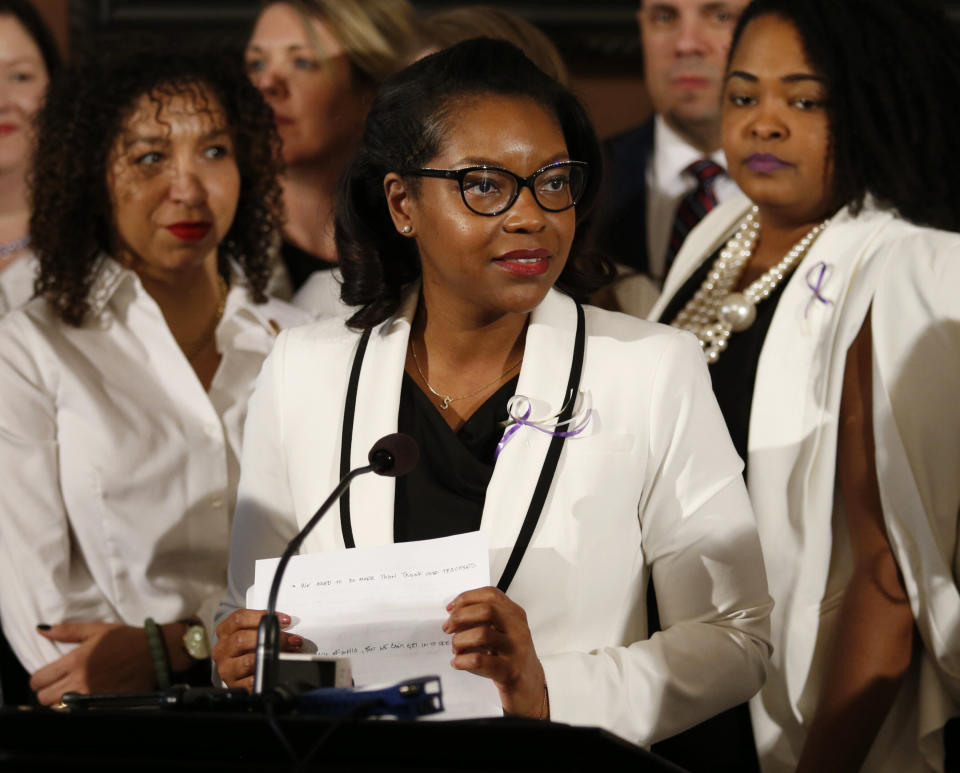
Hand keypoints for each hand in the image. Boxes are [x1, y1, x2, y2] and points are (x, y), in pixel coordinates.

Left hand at [30, 622, 154, 705]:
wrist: (154, 653)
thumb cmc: (126, 639)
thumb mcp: (97, 629)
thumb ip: (67, 631)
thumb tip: (41, 630)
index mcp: (75, 660)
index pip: (38, 680)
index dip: (39, 678)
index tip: (48, 675)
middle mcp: (80, 680)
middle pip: (43, 698)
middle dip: (47, 691)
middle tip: (58, 684)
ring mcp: (91, 696)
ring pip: (57, 709)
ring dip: (59, 702)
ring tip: (69, 692)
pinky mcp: (102, 705)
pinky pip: (76, 714)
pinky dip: (75, 709)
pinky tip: (82, 700)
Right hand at [212, 609, 302, 689]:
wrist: (232, 668)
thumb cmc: (244, 646)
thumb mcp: (248, 630)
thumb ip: (262, 624)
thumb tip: (285, 623)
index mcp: (225, 631)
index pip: (239, 619)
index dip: (262, 617)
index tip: (284, 620)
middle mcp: (222, 649)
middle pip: (241, 639)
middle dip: (270, 638)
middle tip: (290, 639)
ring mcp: (226, 668)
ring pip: (247, 661)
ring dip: (271, 657)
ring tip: (288, 654)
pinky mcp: (233, 684)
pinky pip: (251, 681)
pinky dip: (265, 675)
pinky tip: (274, 670)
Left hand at [443, 586, 547, 717]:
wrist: (530, 687)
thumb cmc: (511, 657)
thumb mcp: (504, 632)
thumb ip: (485, 619)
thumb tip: (455, 612)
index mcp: (515, 615)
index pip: (491, 595)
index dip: (467, 598)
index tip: (451, 608)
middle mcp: (518, 629)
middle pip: (486, 610)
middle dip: (460, 617)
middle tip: (448, 628)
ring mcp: (516, 650)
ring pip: (482, 634)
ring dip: (460, 640)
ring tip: (456, 649)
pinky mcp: (509, 671)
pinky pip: (479, 660)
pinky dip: (462, 660)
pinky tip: (458, 663)